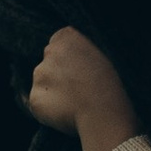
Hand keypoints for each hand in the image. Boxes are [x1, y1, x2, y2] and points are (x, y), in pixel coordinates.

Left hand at [25, 26, 142, 150]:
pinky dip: (49, 110)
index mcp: (66, 36)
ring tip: (76, 103)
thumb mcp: (107, 54)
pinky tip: (68, 114)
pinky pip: (39, 104)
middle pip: (48, 62)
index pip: (59, 43)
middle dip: (59, 74)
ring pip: (43, 83)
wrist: (106, 112)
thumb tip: (80, 57)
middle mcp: (49, 52)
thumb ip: (86, 49)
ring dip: (53, 92)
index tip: (82, 71)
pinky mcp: (34, 99)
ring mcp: (40, 76)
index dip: (70, 59)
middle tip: (80, 89)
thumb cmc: (115, 84)